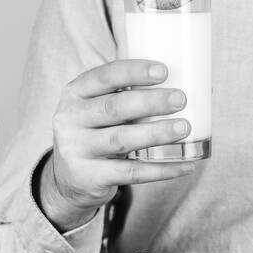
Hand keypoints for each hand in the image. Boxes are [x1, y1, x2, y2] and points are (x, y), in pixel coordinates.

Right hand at [38, 59, 195, 230]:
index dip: (134, 72)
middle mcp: (70, 119)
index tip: (164, 71)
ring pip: (121, 140)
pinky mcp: (90, 178)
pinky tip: (185, 164)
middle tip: (180, 99)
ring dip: (156, 133)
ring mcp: (77, 150)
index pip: (104, 76)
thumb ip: (125, 95)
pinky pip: (131, 173)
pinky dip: (161, 169)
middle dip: (150, 102)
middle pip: (114, 108)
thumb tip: (186, 80)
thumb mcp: (96, 108)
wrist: (66, 181)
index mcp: (75, 93)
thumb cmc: (96, 132)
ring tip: (184, 128)